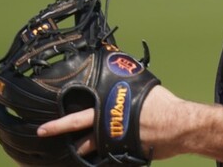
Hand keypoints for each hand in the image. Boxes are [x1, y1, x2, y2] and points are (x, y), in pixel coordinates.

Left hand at [37, 85, 182, 159]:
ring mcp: (116, 143)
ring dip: (84, 148)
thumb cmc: (163, 104)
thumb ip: (128, 82)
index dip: (60, 123)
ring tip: (76, 149)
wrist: (179, 125)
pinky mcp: (126, 155)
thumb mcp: (143, 86)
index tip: (43, 128)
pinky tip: (102, 156)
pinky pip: (111, 156)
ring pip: (93, 148)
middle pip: (80, 132)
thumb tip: (122, 66)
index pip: (79, 117)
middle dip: (60, 131)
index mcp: (110, 109)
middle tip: (43, 133)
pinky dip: (107, 155)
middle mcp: (109, 127)